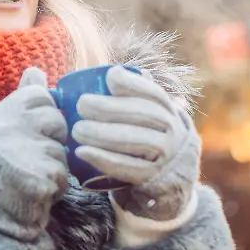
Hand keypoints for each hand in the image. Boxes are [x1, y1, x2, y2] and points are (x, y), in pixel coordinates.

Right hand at [0, 67, 69, 243]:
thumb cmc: (1, 169)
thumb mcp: (5, 130)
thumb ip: (23, 99)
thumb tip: (36, 71)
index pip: (40, 96)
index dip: (45, 116)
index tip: (33, 133)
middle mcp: (4, 129)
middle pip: (56, 120)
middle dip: (53, 140)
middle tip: (33, 157)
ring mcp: (19, 152)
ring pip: (61, 148)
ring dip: (55, 165)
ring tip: (33, 175)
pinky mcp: (36, 176)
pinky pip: (63, 173)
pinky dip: (56, 185)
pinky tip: (38, 191)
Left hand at [72, 66, 200, 220]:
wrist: (171, 172)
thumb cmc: (148, 132)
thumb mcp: (149, 112)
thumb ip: (132, 94)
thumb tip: (105, 73)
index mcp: (165, 107)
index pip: (151, 92)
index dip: (131, 83)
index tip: (109, 78)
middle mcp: (169, 128)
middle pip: (141, 114)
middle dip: (108, 108)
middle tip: (81, 105)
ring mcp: (163, 153)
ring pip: (134, 140)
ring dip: (102, 134)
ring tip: (77, 130)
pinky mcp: (151, 176)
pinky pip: (127, 167)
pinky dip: (103, 159)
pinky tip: (82, 152)